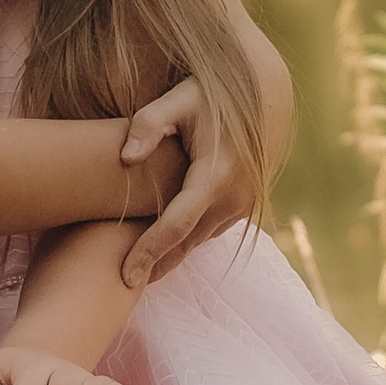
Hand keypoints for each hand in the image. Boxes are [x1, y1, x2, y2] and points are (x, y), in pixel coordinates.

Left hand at [119, 75, 248, 288]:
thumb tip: (125, 158)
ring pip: (198, 241)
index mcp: (215, 176)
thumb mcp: (178, 100)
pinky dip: (186, 241)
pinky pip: (210, 231)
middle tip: (121, 288)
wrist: (264, 98)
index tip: (124, 276)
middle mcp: (233, 198)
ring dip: (171, 257)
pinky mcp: (244, 207)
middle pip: (186, 244)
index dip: (148, 253)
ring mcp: (242, 205)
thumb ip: (148, 124)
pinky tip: (162, 247)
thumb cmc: (212, 96)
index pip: (176, 226)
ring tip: (137, 273)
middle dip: (155, 266)